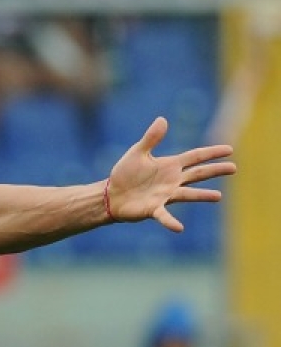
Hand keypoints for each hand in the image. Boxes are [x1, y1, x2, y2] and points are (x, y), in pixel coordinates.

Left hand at [107, 117, 235, 231]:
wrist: (111, 194)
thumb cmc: (125, 174)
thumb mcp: (137, 152)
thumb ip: (151, 138)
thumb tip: (162, 119)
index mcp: (170, 166)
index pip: (195, 157)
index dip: (211, 153)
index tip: (229, 149)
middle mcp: (172, 181)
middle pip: (198, 174)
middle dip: (215, 170)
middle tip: (233, 168)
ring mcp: (165, 195)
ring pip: (188, 194)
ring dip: (202, 195)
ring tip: (218, 196)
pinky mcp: (153, 209)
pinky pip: (164, 215)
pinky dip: (171, 221)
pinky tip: (179, 228)